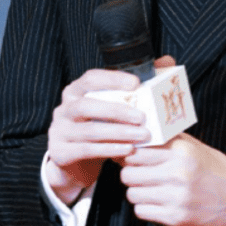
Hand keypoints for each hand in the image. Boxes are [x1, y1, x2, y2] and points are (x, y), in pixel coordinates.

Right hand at [45, 56, 174, 204]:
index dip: (112, 79)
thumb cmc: (99, 129)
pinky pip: (86, 150)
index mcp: (75, 92)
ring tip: (142, 136)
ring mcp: (59, 131)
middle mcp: (64, 109)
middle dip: (116, 110)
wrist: (76, 164)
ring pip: (89, 130)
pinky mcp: (60, 152)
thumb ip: (137, 87)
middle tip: (142, 117)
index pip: (90, 79)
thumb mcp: (113, 109)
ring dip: (118, 133)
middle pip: (86, 105)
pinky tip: (128, 150)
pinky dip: (109, 149)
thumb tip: (167, 61)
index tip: (136, 83)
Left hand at [120, 133, 225, 225]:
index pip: (135, 152)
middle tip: (140, 175)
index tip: (133, 158)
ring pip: (132, 194)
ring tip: (150, 189)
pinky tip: (157, 202)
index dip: (129, 155)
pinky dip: (145, 208)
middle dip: (131, 174)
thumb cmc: (214, 169)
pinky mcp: (176, 217)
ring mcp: (177, 197)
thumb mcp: (193, 147)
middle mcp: (178, 173)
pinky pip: (141, 212)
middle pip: (128, 174)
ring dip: (138, 192)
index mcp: (181, 152)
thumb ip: (166, 141)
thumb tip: (135, 136)